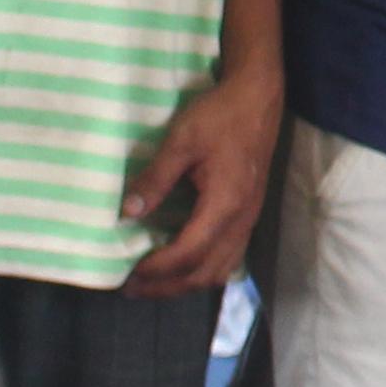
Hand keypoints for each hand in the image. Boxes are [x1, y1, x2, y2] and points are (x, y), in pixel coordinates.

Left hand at [118, 60, 281, 295]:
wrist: (258, 98)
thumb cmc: (220, 115)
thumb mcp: (181, 140)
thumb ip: (155, 178)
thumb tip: (127, 213)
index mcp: (225, 204)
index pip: (188, 253)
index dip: (156, 269)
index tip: (127, 272)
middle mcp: (241, 220)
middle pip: (204, 273)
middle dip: (166, 286)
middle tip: (131, 287)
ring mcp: (249, 220)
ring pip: (219, 270)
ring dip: (185, 283)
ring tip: (154, 282)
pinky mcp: (249, 214)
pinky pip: (228, 258)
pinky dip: (203, 270)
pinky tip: (184, 265)